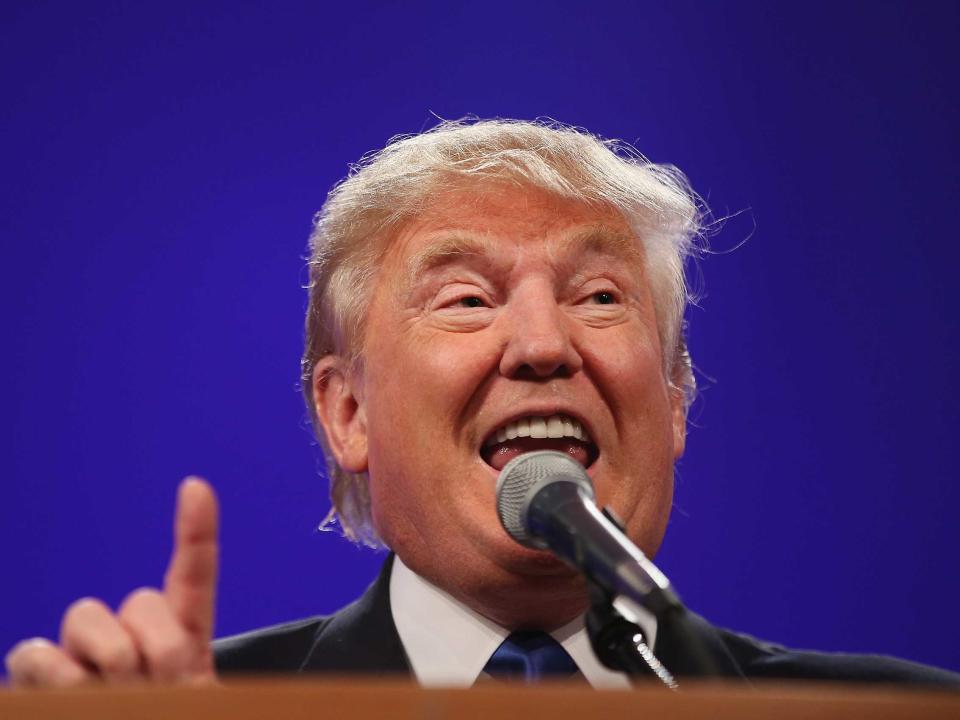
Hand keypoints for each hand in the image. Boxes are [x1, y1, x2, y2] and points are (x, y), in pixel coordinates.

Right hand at [5, 477, 218, 686]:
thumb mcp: (198, 716)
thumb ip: (195, 684)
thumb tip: (169, 655)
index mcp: (183, 645)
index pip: (193, 580)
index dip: (196, 532)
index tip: (195, 486)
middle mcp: (130, 641)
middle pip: (142, 601)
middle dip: (162, 647)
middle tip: (164, 692)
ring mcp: (80, 658)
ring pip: (86, 616)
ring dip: (111, 662)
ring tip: (121, 701)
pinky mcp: (35, 677)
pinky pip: (36, 652)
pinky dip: (58, 678)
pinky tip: (72, 700)